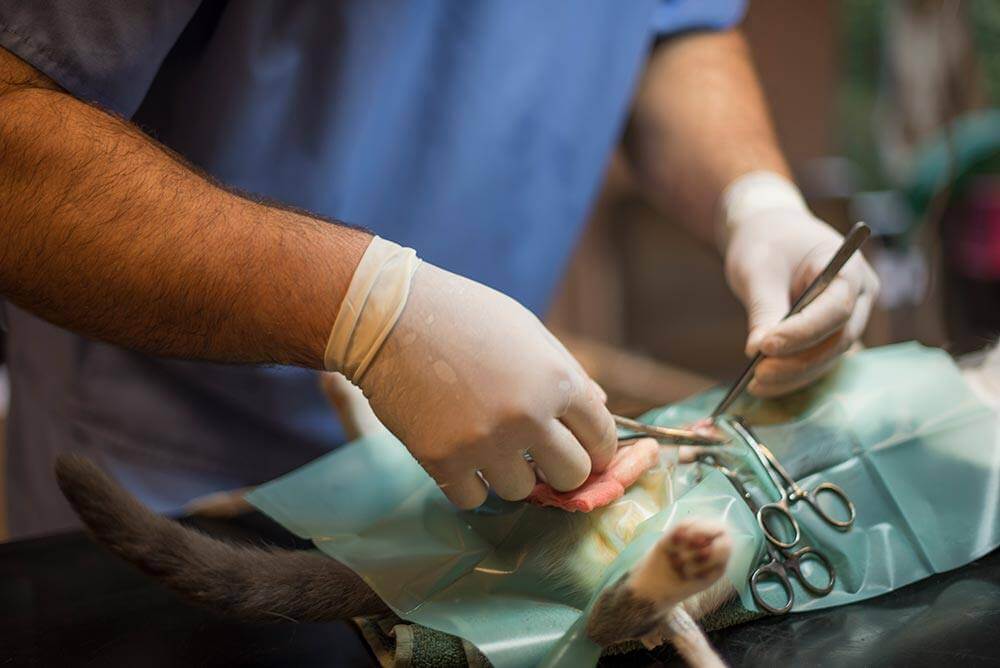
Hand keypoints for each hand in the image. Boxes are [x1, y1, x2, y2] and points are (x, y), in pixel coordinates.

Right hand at [356, 262, 616, 508]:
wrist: (388, 317)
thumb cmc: (464, 315)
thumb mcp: (527, 330)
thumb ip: (567, 372)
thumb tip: (601, 408)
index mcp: (557, 379)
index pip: (602, 438)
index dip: (597, 448)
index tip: (584, 451)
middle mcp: (528, 416)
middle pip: (572, 476)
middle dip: (560, 470)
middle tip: (540, 457)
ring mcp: (485, 442)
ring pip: (522, 491)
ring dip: (510, 473)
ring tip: (489, 443)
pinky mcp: (443, 461)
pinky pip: (475, 499)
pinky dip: (470, 483)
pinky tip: (459, 453)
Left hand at [724, 208, 879, 396]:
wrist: (770, 233)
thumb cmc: (767, 242)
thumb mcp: (758, 269)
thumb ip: (763, 308)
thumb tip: (757, 351)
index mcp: (849, 269)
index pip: (836, 308)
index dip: (802, 332)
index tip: (764, 346)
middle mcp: (859, 297)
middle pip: (838, 339)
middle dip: (798, 361)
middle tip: (757, 375)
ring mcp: (849, 319)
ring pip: (829, 357)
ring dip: (794, 376)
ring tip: (755, 384)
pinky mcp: (832, 335)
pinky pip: (818, 360)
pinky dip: (793, 375)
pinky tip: (765, 385)